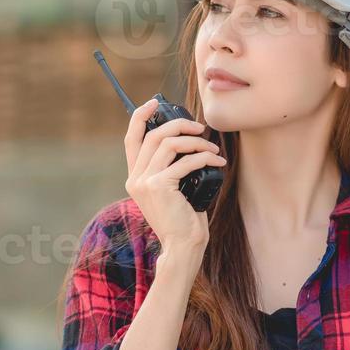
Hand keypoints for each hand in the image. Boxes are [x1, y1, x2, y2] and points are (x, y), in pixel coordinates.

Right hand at [123, 98, 225, 251]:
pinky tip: (217, 162)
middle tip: (200, 128)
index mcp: (135, 177)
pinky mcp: (159, 187)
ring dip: (196, 142)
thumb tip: (188, 141)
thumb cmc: (183, 219)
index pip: (131, 138)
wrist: (182, 246)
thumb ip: (171, 168)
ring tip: (213, 149)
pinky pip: (185, 161)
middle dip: (179, 125)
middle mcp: (135, 178)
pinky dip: (205, 157)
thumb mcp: (172, 190)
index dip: (141, 115)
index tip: (156, 102)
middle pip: (153, 134)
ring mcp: (145, 182)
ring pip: (169, 144)